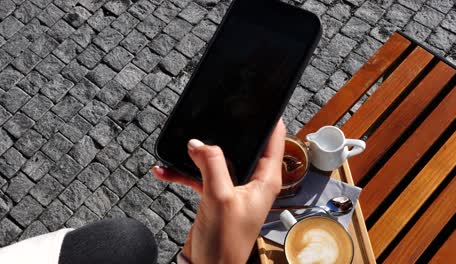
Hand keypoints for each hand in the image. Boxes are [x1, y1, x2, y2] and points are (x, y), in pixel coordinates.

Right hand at [153, 120, 285, 262]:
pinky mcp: (217, 194)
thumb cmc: (226, 243)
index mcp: (266, 179)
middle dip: (225, 133)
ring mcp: (233, 187)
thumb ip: (211, 164)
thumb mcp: (219, 198)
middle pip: (242, 145)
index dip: (268, 119)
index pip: (274, 139)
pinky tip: (165, 170)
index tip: (260, 100)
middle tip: (212, 117)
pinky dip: (184, 172)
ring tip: (181, 147)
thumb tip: (199, 143)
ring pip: (217, 159)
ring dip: (198, 154)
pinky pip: (201, 175)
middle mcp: (253, 181)